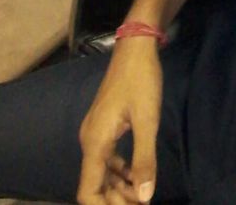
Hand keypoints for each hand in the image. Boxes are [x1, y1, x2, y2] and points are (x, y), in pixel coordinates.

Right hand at [77, 37, 162, 204]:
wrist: (135, 47)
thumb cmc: (141, 80)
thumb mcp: (147, 120)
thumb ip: (144, 160)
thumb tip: (144, 198)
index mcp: (95, 143)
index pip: (88, 192)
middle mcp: (89, 140)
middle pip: (94, 185)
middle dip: (115, 200)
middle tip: (142, 202)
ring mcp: (95, 132)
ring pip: (101, 172)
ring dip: (118, 188)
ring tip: (141, 194)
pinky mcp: (104, 125)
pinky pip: (106, 158)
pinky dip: (119, 171)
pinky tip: (136, 175)